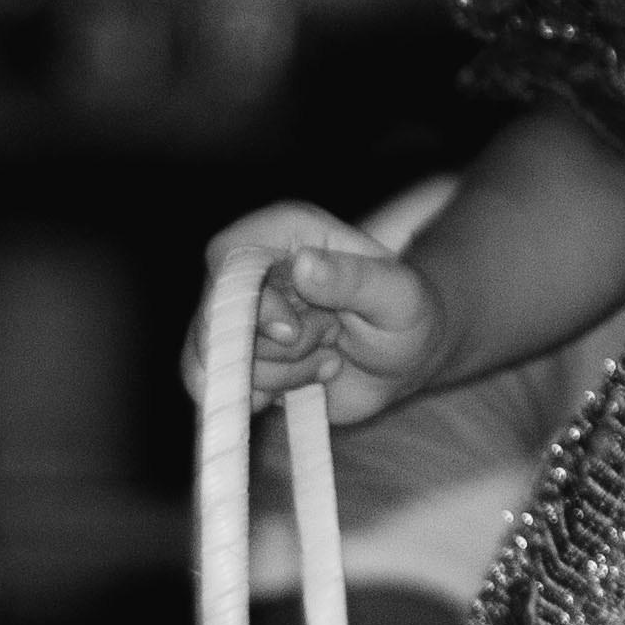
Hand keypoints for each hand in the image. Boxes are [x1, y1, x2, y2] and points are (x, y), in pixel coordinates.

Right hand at [192, 202, 449, 424]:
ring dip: (281, 373)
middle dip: (279, 346)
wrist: (404, 361)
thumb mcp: (398, 295)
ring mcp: (239, 313)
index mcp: (285, 231)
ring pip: (218, 359)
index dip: (249, 302)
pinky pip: (219, 386)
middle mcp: (252, 268)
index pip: (228, 258)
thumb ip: (354, 278)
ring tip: (327, 356)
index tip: (291, 331)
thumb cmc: (407, 315)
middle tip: (330, 338)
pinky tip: (305, 381)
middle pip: (217, 318)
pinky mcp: (236, 355)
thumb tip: (303, 263)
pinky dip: (265, 394)